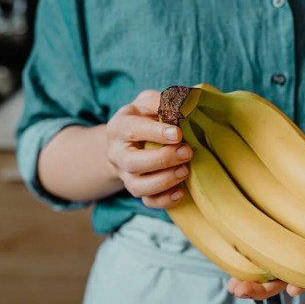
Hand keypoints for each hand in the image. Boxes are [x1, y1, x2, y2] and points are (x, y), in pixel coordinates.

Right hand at [106, 90, 192, 208]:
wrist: (128, 141)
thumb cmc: (143, 117)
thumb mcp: (147, 102)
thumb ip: (162, 101)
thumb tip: (186, 103)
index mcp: (118, 128)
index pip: (133, 130)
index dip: (155, 132)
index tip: (178, 133)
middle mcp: (117, 154)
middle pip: (133, 163)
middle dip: (163, 159)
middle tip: (187, 152)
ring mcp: (125, 175)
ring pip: (138, 187)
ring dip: (165, 181)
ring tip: (185, 171)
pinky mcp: (137, 189)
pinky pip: (147, 202)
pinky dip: (164, 200)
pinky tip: (181, 192)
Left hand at [225, 147, 304, 299]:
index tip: (292, 288)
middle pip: (287, 274)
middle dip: (265, 286)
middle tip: (242, 289)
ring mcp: (289, 234)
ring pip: (269, 265)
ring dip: (250, 278)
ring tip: (233, 286)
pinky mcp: (272, 221)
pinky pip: (256, 243)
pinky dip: (242, 253)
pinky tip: (225, 260)